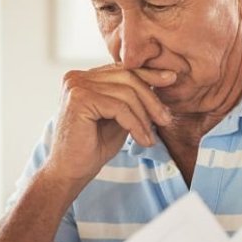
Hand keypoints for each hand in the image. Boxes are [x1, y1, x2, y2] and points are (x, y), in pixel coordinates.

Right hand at [45, 64, 175, 181]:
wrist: (70, 172)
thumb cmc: (92, 147)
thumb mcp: (118, 117)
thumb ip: (131, 98)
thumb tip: (162, 78)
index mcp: (84, 77)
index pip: (122, 69)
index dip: (148, 74)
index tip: (171, 79)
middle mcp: (76, 77)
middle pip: (127, 76)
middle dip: (150, 99)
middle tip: (165, 119)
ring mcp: (76, 86)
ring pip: (126, 93)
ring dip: (144, 116)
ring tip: (151, 137)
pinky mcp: (79, 100)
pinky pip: (119, 107)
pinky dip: (135, 125)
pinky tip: (142, 140)